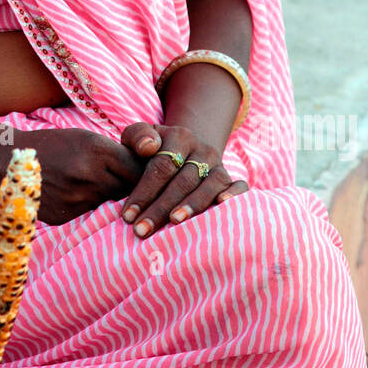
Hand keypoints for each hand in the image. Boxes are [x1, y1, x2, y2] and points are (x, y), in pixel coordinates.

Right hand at [30, 127, 145, 225]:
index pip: (137, 169)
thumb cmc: (54, 145)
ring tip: (95, 188)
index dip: (142, 172)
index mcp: (96, 150)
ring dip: (108, 199)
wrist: (8, 161)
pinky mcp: (65, 216)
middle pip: (126, 189)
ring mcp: (76, 198)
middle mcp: (88, 175)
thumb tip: (145, 173)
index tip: (145, 174)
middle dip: (129, 188)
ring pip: (108, 204)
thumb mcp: (86, 139)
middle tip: (126, 185)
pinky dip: (88, 208)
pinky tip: (75, 196)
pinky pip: (88, 214)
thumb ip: (115, 155)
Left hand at [119, 122, 247, 236]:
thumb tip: (149, 147)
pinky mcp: (232, 179)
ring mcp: (219, 165)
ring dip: (193, 205)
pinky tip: (221, 206)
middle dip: (161, 208)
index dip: (144, 192)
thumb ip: (137, 137)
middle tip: (141, 230)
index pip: (162, 166)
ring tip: (174, 223)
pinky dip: (234, 196)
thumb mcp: (138, 137)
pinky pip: (240, 186)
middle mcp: (203, 150)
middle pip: (183, 180)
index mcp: (179, 137)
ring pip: (211, 185)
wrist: (183, 151)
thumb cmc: (152, 152)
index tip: (127, 216)